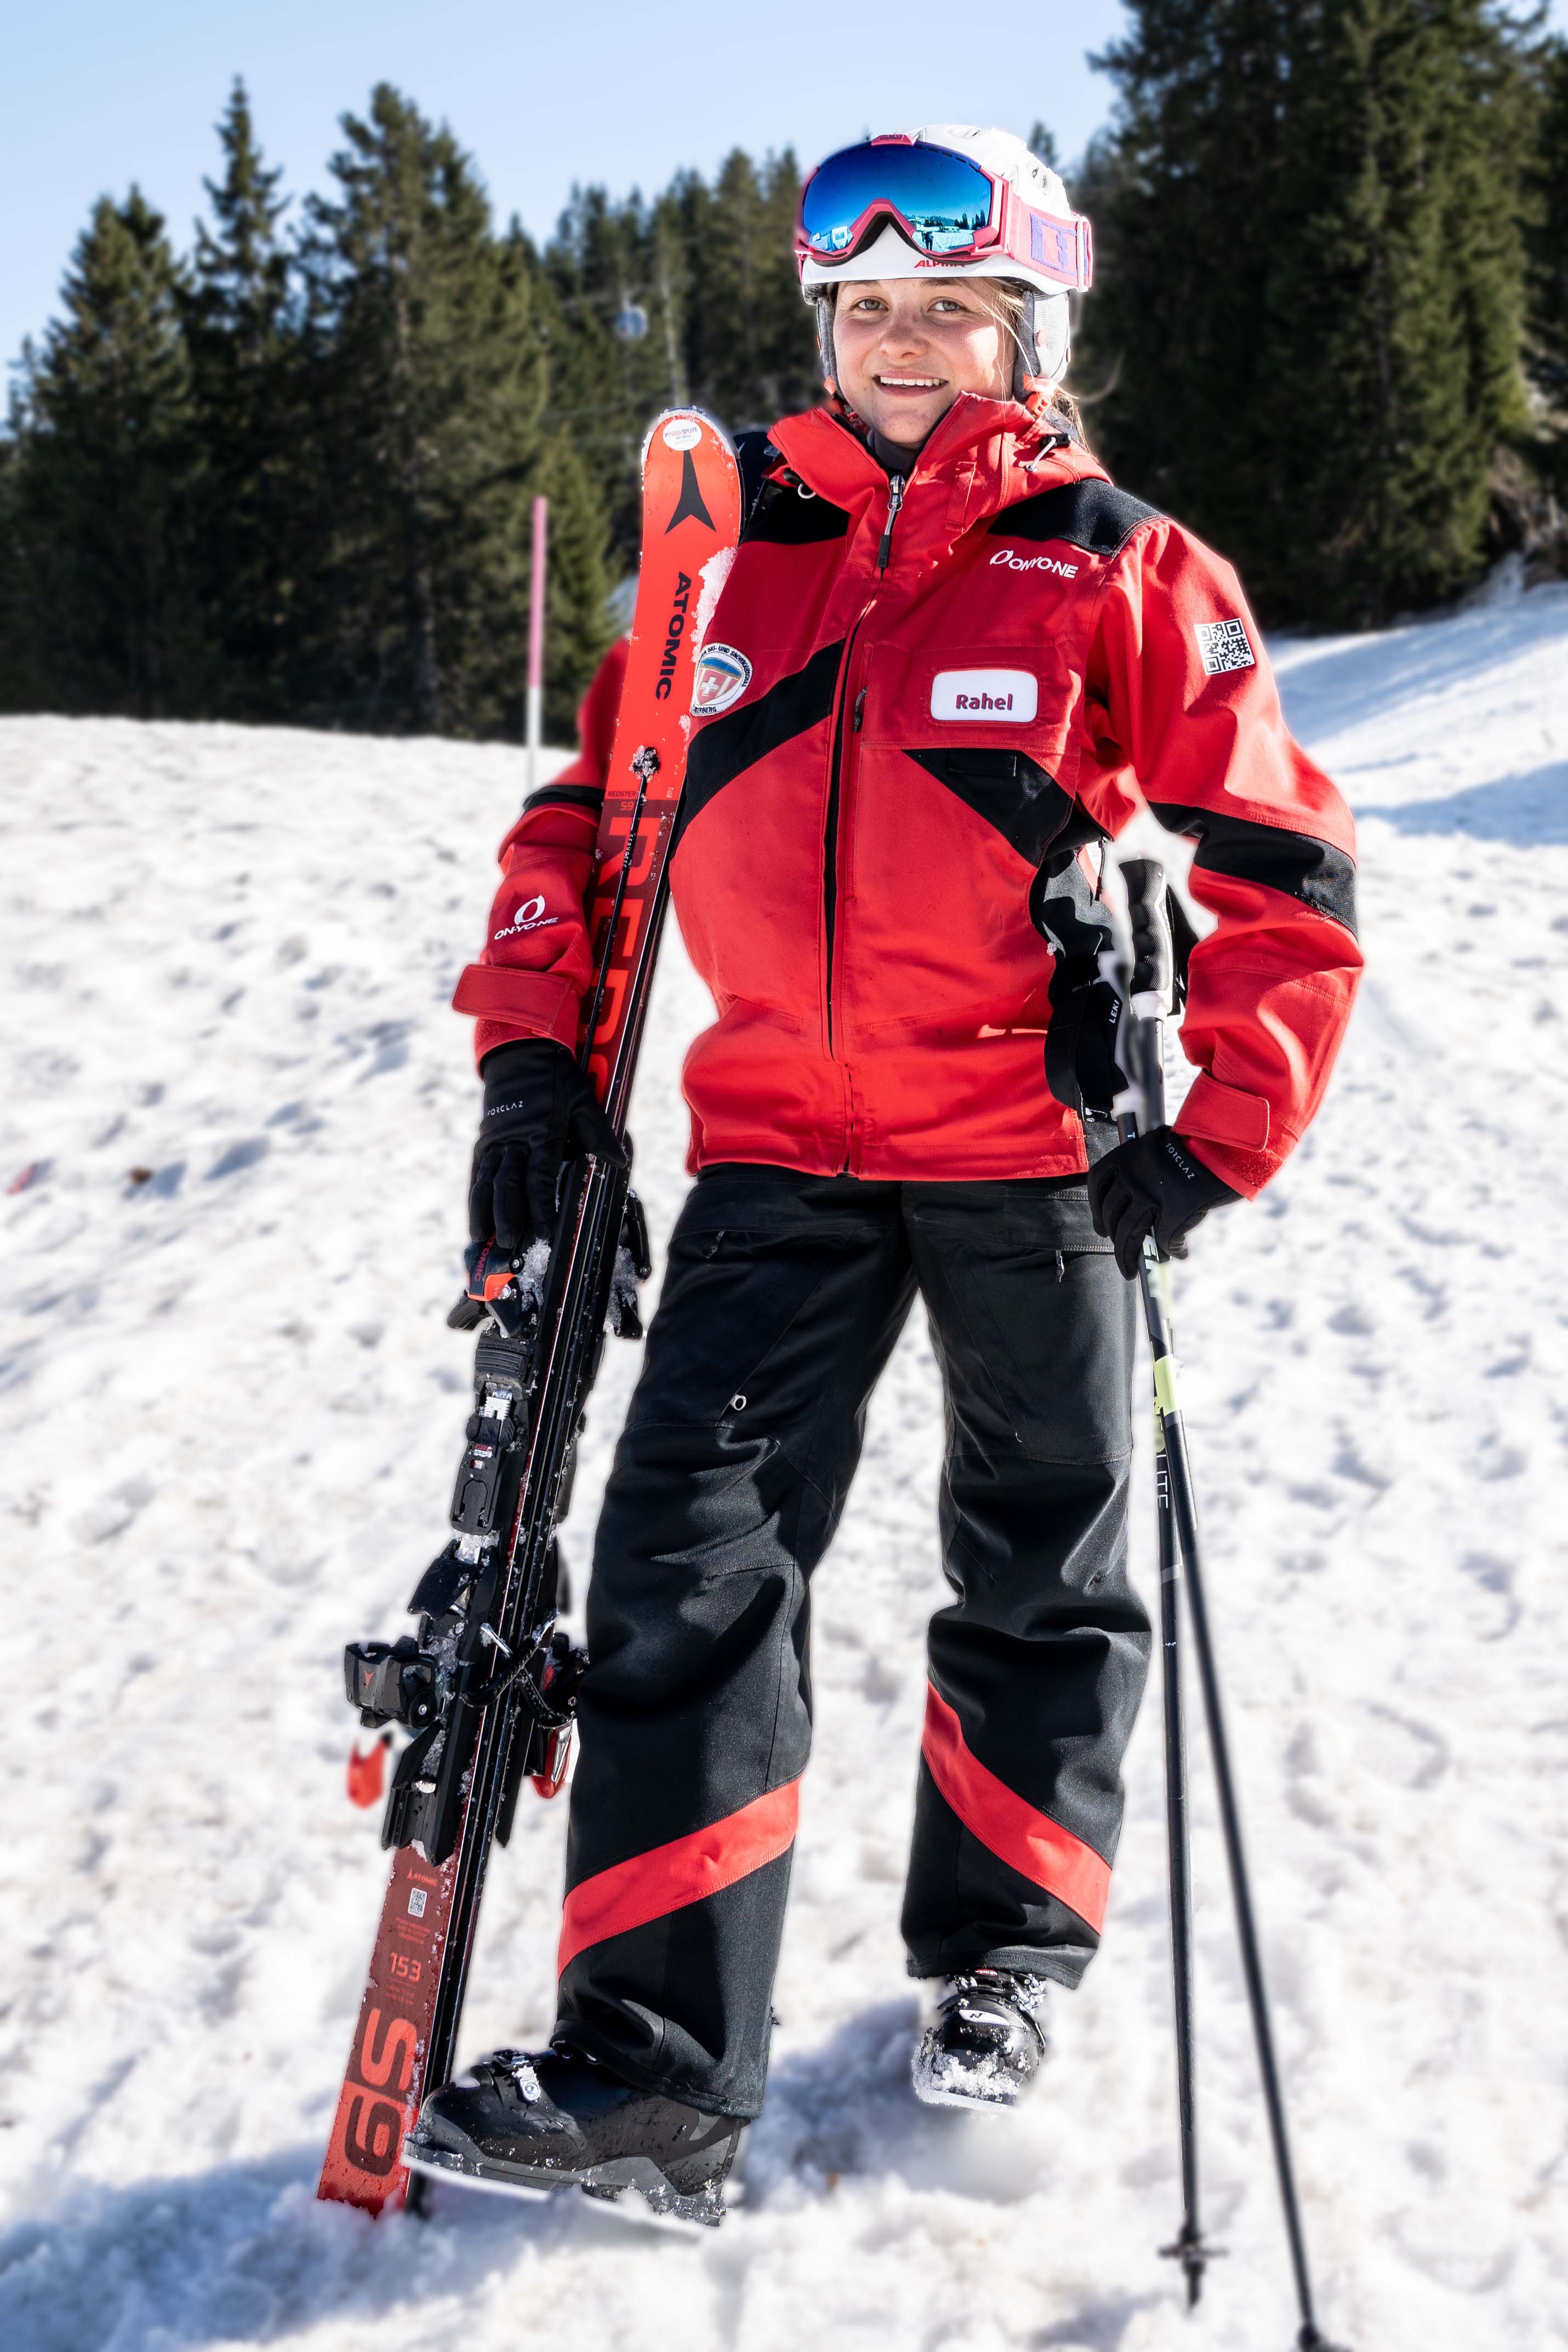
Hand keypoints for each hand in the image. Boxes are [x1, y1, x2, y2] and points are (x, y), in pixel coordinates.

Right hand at [468, 1040, 625, 1256]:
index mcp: (541, 1133)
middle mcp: (515, 1140)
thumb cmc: (556, 1075)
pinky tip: (474, 1214)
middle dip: (507, 1216)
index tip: (543, 1231)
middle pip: (507, 1184)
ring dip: (482, 1211)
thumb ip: (598, 1133)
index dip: (540, 1206)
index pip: (540, 1178)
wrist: (521, 1048)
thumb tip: (619, 1162)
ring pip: (486, 1180)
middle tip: (508, 1244)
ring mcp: (496, 1140)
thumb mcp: (584, 1099)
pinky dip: (474, 1194)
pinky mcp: (485, 1138)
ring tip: (481, 1237)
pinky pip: (477, 1170)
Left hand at [1087, 1126, 1237, 1278]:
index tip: (1101, 1228)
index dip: (1096, 1211)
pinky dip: (1172, 1251)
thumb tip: (1135, 1203)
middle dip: (1113, 1237)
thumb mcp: (1156, 1152)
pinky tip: (1179, 1254)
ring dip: (1127, 1256)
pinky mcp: (1172, 1215)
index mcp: (1125, 1157)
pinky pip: (1165, 1241)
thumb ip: (1143, 1173)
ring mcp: (1150, 1197)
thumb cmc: (1191, 1150)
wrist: (1220, 1150)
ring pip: (1129, 1233)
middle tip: (1118, 1249)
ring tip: (1130, 1269)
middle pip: (1111, 1214)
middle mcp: (1132, 1177)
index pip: (1098, 1187)